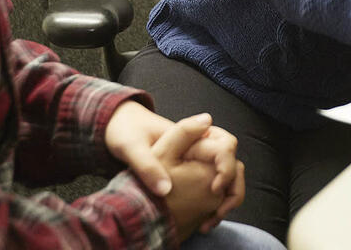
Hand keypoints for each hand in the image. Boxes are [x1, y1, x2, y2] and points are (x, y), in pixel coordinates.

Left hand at [105, 104, 243, 232]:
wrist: (118, 128)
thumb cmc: (126, 133)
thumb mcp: (132, 148)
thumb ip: (147, 166)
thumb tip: (166, 190)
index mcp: (192, 134)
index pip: (226, 146)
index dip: (225, 168)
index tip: (214, 188)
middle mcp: (199, 145)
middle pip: (232, 164)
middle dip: (231, 189)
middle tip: (217, 213)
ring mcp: (197, 160)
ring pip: (225, 179)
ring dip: (225, 199)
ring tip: (209, 221)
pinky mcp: (191, 173)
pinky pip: (212, 188)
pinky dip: (213, 204)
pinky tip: (200, 222)